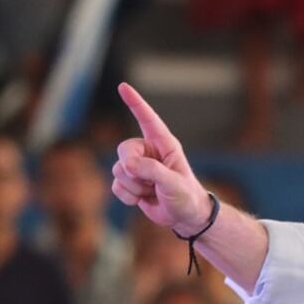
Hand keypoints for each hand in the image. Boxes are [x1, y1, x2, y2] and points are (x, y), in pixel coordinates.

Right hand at [112, 83, 211, 235]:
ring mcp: (138, 167)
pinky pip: (116, 185)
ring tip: (152, 192)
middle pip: (124, 150)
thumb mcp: (174, 184)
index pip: (147, 119)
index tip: (123, 86)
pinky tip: (142, 200)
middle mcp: (149, 152)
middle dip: (132, 169)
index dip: (135, 103)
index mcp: (164, 145)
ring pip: (118, 170)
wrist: (186, 217)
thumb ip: (153, 171)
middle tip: (149, 182)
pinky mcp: (130, 182)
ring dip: (134, 186)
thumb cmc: (186, 197)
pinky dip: (127, 196)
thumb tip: (128, 164)